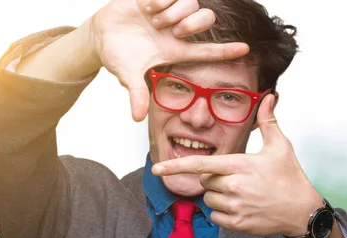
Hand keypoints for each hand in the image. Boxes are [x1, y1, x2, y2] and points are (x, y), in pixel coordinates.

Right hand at [83, 0, 248, 120]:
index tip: (246, 50)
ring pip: (192, 3)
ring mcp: (171, 12)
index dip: (227, 51)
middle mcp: (179, 30)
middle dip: (192, 24)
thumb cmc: (118, 55)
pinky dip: (161, 0)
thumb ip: (136, 93)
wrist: (100, 33)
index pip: (208, 51)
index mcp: (176, 50)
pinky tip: (146, 7)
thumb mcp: (127, 74)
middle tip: (171, 30)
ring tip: (153, 19)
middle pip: (206, 20)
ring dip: (173, 11)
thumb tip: (137, 118)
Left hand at [152, 94, 321, 236]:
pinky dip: (223, 213)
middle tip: (238, 178)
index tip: (156, 169)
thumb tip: (269, 97)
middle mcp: (234, 186)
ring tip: (242, 194)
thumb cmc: (291, 177)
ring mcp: (235, 207)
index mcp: (240, 165)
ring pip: (209, 199)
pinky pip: (215, 216)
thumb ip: (267, 121)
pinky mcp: (237, 224)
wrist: (302, 211)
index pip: (201, 165)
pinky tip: (242, 207)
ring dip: (218, 196)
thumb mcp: (280, 147)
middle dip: (215, 178)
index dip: (176, 166)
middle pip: (205, 181)